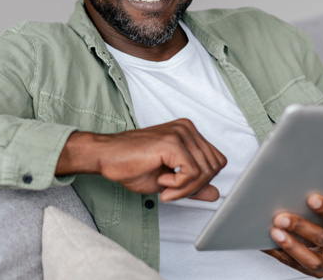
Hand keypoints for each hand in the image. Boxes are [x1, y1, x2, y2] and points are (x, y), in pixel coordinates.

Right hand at [56, 118, 227, 201]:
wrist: (105, 156)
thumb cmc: (130, 164)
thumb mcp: (169, 180)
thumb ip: (194, 184)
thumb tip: (216, 194)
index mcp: (188, 132)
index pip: (217, 160)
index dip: (202, 181)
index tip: (180, 187)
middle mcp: (187, 128)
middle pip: (215, 166)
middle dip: (196, 186)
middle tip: (171, 189)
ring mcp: (180, 133)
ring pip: (206, 171)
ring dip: (186, 187)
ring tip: (165, 185)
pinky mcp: (172, 142)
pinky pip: (192, 173)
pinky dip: (179, 185)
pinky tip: (161, 180)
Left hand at [262, 194, 322, 277]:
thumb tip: (304, 186)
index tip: (311, 199)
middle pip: (322, 239)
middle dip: (301, 227)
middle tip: (281, 217)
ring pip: (311, 259)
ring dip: (290, 245)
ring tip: (274, 232)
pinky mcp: (318, 273)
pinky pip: (296, 265)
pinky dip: (280, 254)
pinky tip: (267, 245)